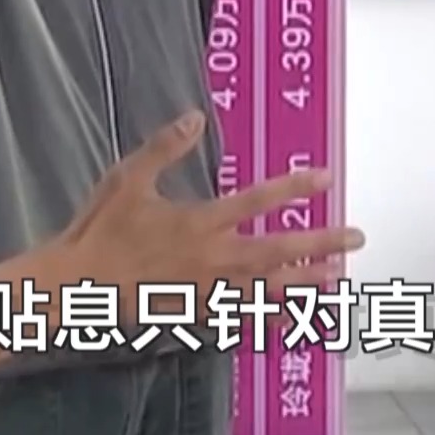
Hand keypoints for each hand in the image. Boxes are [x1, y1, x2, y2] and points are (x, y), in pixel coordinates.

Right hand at [52, 110, 363, 324]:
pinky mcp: (199, 315)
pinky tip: (294, 318)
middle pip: (278, 250)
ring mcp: (209, 292)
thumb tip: (195, 117)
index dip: (294, 187)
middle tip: (356, 239)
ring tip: (337, 278)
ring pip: (269, 287)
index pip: (257, 201)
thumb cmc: (101, 229)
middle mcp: (213, 259)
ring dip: (306, 281)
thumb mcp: (127, 178)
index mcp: (198, 221)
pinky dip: (272, 317)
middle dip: (320, 243)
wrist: (78, 287)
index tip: (325, 178)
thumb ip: (164, 148)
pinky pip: (244, 316)